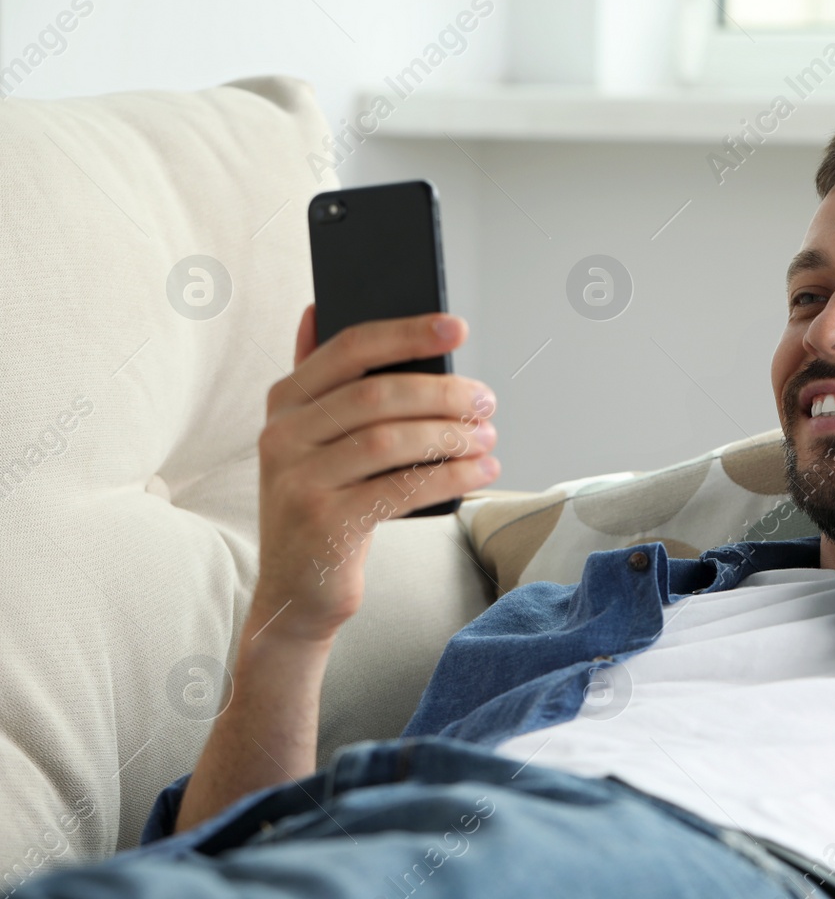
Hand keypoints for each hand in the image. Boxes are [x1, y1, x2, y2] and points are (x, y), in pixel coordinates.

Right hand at [250, 304, 498, 644]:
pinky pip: (400, 488)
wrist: (296, 589)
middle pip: (377, 394)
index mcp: (285, 402)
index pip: (349, 348)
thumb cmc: (323, 504)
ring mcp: (298, 479)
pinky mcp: (324, 522)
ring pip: (390, 439)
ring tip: (486, 439)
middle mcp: (283, 435)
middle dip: (442, 393)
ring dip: (450, 435)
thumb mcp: (314, 441)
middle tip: (485, 401)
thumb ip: (322, 384)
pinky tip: (479, 471)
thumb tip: (316, 310)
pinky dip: (448, 477)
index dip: (407, 333)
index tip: (456, 327)